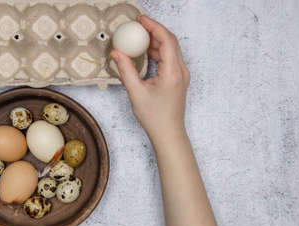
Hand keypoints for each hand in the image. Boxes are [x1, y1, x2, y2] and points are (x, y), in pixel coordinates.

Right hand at [110, 15, 189, 139]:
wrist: (168, 133)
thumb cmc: (155, 118)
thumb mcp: (136, 92)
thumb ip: (125, 70)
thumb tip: (117, 53)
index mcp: (173, 72)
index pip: (166, 40)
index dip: (153, 26)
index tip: (140, 20)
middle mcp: (181, 71)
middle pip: (170, 41)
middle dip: (154, 30)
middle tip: (138, 25)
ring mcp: (181, 75)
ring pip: (171, 49)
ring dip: (156, 41)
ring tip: (139, 38)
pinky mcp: (178, 79)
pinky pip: (170, 58)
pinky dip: (158, 51)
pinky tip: (146, 52)